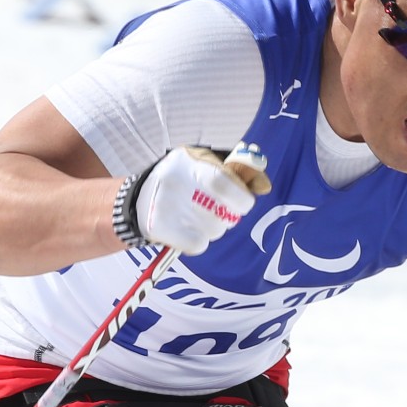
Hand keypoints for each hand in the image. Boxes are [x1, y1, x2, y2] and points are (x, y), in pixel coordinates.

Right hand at [113, 142, 269, 253]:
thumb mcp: (210, 164)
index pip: (223, 182)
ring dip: (212, 227)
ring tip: (196, 215)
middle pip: (224, 213)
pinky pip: (197, 244)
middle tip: (214, 208)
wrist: (142, 197)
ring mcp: (166, 206)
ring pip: (214, 230)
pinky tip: (187, 230)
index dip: (242, 198)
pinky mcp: (158, 227)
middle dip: (227, 214)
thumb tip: (264, 187)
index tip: (243, 202)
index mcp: (191, 162)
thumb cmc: (185, 179)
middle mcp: (176, 182)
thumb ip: (241, 173)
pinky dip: (197, 241)